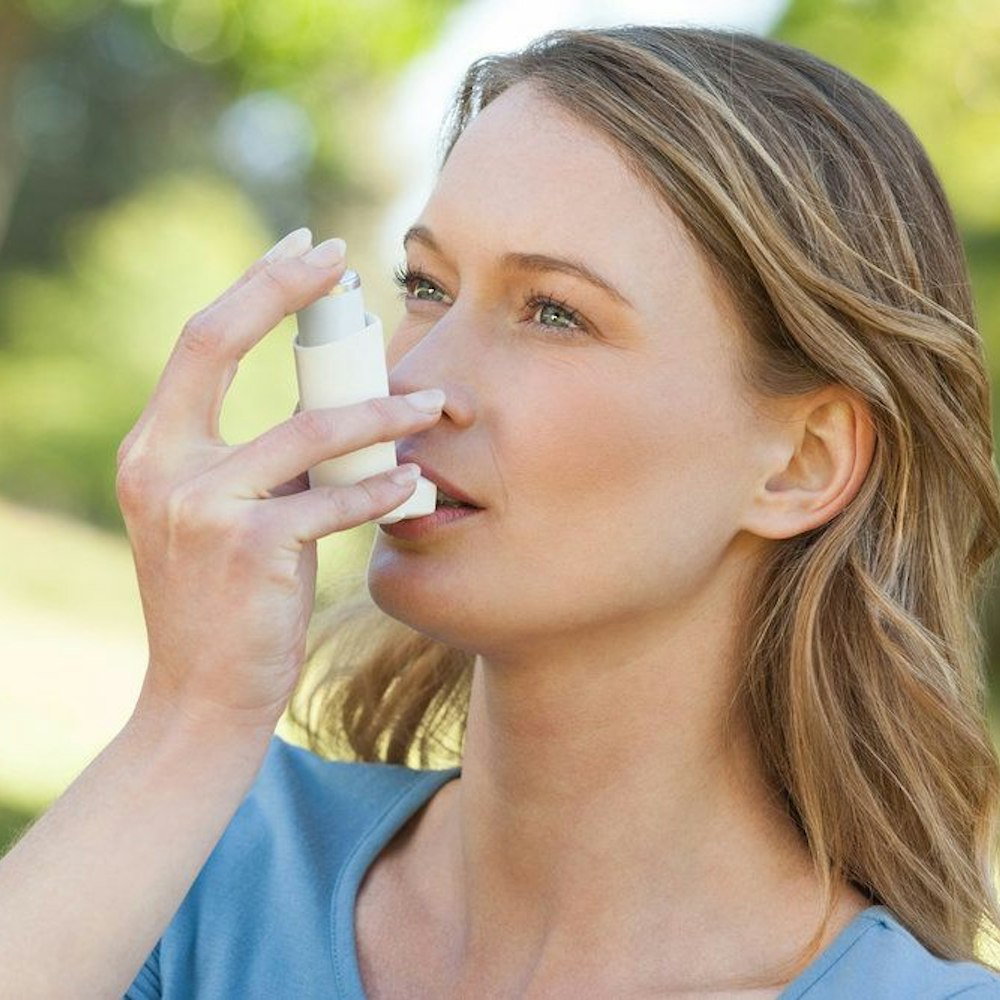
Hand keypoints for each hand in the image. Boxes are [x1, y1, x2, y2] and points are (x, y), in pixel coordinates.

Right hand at [116, 230, 442, 734]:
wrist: (201, 698)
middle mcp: (161, 465)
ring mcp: (200, 506)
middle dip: (285, 292)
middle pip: (218, 342)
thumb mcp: (223, 516)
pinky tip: (417, 487)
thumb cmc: (226, 602)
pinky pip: (336, 502)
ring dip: (383, 412)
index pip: (200, 340)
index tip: (306, 252)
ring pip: (309, 430)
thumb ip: (261, 459)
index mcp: (154, 449)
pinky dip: (383, 490)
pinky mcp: (249, 550)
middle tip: (349, 263)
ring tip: (435, 404)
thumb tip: (333, 400)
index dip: (254, 287)